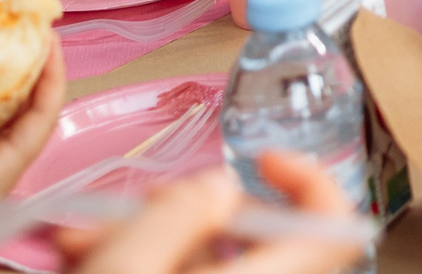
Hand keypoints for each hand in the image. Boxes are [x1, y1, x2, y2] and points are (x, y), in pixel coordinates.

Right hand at [58, 152, 364, 273]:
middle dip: (190, 213)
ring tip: (83, 245)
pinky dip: (144, 270)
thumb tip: (220, 188)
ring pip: (210, 269)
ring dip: (150, 243)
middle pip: (258, 245)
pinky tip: (91, 262)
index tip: (258, 160)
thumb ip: (175, 219)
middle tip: (129, 209)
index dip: (310, 183)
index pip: (338, 233)